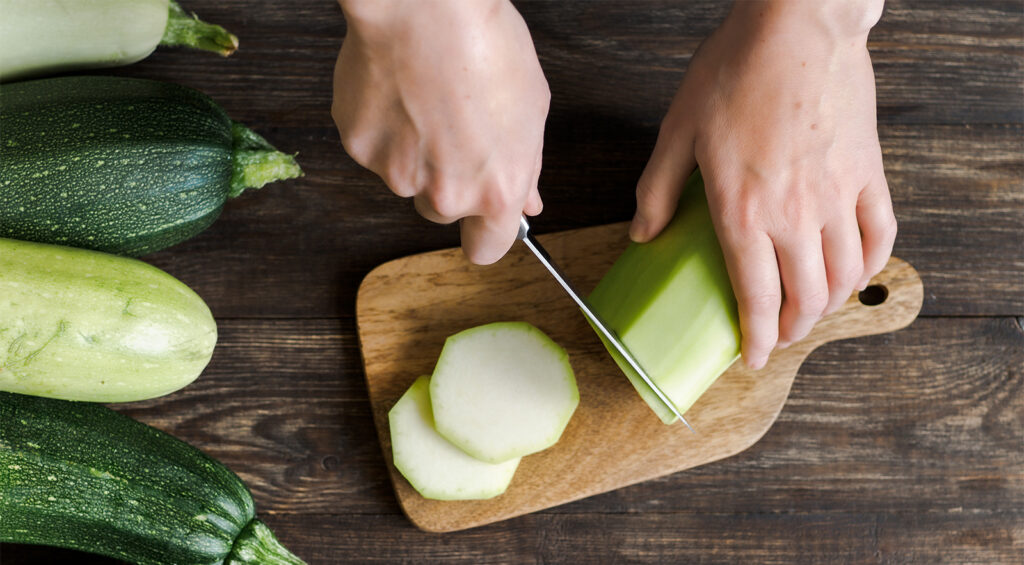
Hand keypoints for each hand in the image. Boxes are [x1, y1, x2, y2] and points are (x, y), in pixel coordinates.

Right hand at [332, 0, 549, 263]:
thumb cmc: (485, 44)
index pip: (486, 249)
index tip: (484, 219)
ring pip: (406, 180)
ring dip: (414, 154)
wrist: (425, 6)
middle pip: (441, 212)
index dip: (485, 232)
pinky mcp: (359, 147)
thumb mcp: (530, 109)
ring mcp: (396, 174)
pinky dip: (383, 128)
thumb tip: (527, 199)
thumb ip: (526, 166)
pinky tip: (398, 90)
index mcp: (496, 191)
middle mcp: (445, 194)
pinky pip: (373, 150)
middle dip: (448, 182)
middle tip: (455, 130)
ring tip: (427, 100)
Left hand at [631, 0, 895, 368]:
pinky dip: (869, 264)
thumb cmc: (735, 73)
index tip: (753, 357)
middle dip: (792, 330)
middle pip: (804, 297)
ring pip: (844, 276)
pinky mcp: (868, 173)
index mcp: (744, 212)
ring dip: (829, 306)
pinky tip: (855, 272)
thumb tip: (642, 234)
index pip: (756, 297)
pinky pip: (878, 235)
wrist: (795, 26)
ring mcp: (839, 196)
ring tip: (813, 313)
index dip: (757, 338)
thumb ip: (657, 191)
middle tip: (780, 337)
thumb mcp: (677, 132)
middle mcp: (796, 216)